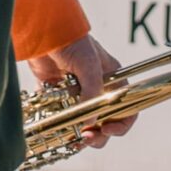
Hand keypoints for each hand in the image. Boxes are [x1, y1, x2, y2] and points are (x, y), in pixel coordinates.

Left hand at [27, 34, 131, 148]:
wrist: (43, 30)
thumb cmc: (72, 41)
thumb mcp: (89, 66)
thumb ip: (92, 93)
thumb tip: (91, 122)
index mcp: (113, 80)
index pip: (126, 107)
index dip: (121, 123)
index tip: (109, 130)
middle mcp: (97, 88)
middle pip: (106, 119)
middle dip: (100, 133)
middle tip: (88, 138)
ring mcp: (77, 92)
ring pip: (85, 121)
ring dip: (82, 133)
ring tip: (76, 140)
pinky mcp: (57, 93)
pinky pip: (63, 115)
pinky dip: (64, 126)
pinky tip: (62, 134)